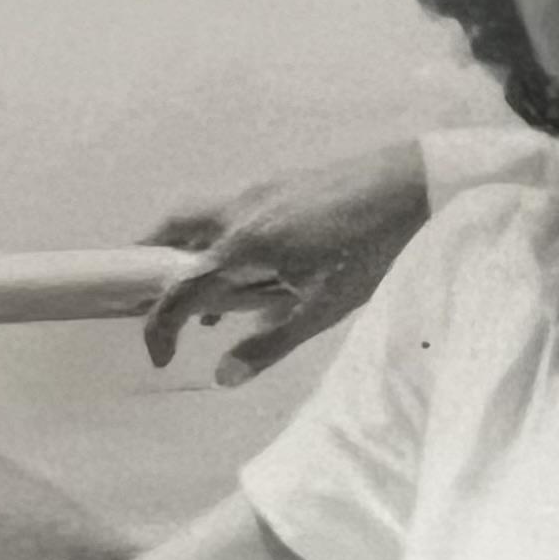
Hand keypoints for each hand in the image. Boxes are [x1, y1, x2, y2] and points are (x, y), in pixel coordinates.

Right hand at [139, 147, 428, 381]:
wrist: (411, 183)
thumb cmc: (369, 247)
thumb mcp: (324, 307)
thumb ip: (271, 343)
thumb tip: (223, 377)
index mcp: (242, 242)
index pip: (180, 288)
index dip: (161, 327)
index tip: (161, 357)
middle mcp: (239, 209)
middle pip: (171, 228)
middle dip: (149, 262)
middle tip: (147, 298)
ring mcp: (259, 190)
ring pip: (201, 215)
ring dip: (188, 250)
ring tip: (206, 300)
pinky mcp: (282, 184)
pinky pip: (232, 212)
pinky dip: (221, 240)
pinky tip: (251, 272)